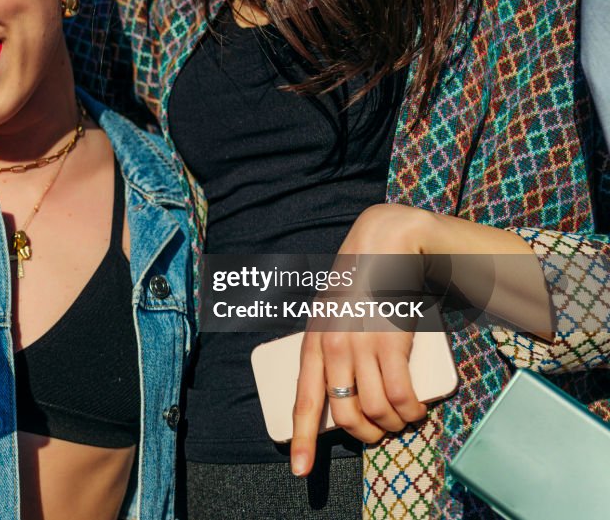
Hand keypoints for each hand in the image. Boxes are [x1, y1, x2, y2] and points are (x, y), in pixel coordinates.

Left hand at [290, 205, 429, 475]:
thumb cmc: (361, 283)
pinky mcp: (391, 342)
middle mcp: (332, 347)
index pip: (303, 401)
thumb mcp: (332, 316)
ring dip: (394, 425)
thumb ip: (331, 349)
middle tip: (380, 434)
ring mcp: (361, 345)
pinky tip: (416, 413)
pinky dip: (411, 412)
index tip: (301, 471)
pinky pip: (401, 396)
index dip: (302, 440)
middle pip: (345, 416)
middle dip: (366, 436)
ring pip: (375, 410)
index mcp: (312, 343)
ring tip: (403, 421)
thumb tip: (341, 388)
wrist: (385, 246)